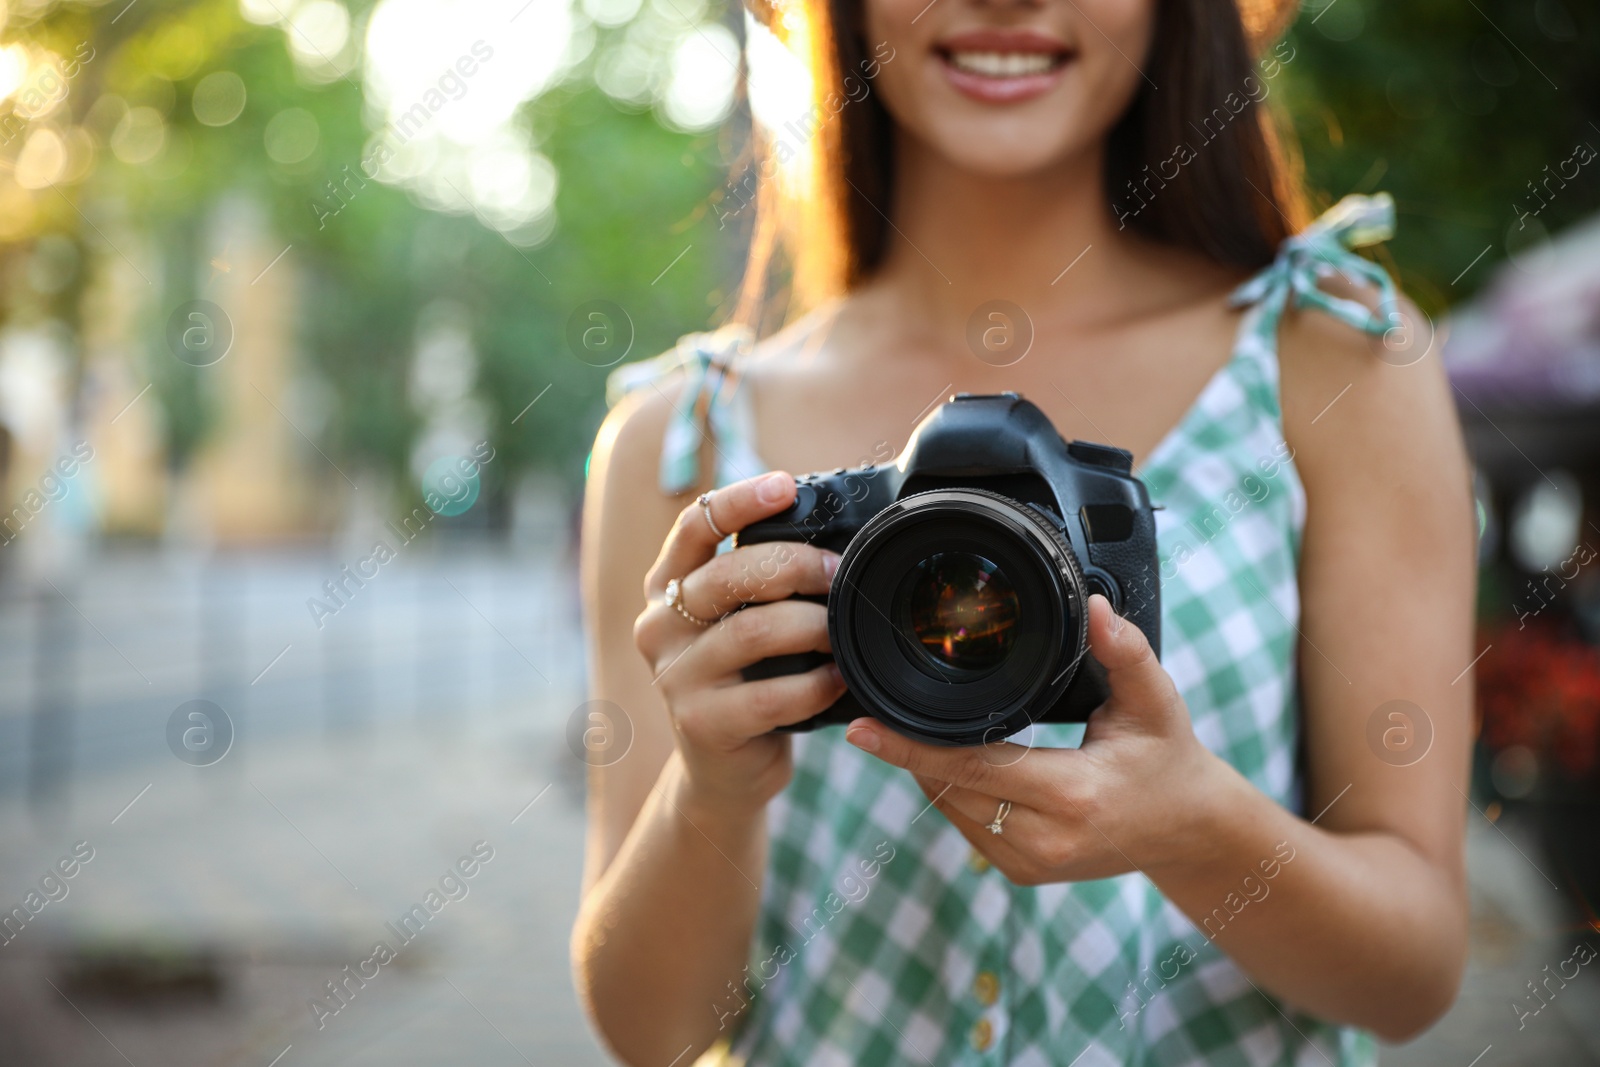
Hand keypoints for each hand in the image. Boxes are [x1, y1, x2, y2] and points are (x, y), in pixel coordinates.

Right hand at [634, 471, 847, 812]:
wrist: (724, 770)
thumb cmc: (745, 681)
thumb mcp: (737, 621)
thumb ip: (758, 581)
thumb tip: (832, 532)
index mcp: (666, 587)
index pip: (694, 525)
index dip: (740, 499)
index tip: (786, 485)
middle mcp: (659, 626)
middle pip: (729, 574)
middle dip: (796, 566)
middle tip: (838, 571)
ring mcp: (674, 678)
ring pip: (753, 632)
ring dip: (813, 626)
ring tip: (842, 631)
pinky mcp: (701, 725)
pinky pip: (771, 695)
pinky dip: (816, 685)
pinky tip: (837, 680)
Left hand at [844, 595, 1229, 884]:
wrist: (1189, 830)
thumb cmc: (1169, 760)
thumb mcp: (1156, 702)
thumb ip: (1125, 652)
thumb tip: (1094, 605)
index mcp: (1074, 796)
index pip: (972, 767)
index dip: (910, 746)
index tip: (861, 727)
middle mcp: (1046, 839)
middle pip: (948, 788)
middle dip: (909, 749)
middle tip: (875, 708)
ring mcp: (1031, 864)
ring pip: (950, 809)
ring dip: (926, 768)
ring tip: (903, 726)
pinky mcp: (1023, 872)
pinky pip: (966, 826)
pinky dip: (949, 790)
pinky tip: (944, 758)